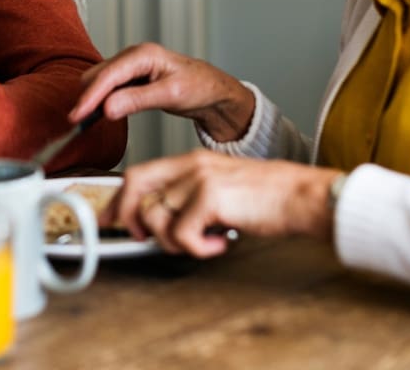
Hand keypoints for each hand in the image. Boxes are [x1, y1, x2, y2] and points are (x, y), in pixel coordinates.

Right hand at [70, 42, 255, 141]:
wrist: (213, 91)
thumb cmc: (199, 87)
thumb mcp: (170, 95)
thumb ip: (137, 100)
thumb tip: (106, 109)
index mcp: (143, 54)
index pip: (108, 76)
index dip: (90, 97)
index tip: (76, 115)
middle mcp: (133, 56)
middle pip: (98, 76)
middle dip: (86, 98)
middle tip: (77, 123)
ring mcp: (131, 66)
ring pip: (100, 81)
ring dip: (92, 100)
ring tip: (84, 122)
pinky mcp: (131, 77)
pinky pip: (109, 87)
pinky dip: (101, 100)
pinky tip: (98, 114)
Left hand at [107, 150, 339, 256]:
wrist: (303, 196)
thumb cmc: (269, 199)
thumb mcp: (221, 191)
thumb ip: (190, 200)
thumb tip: (160, 225)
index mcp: (191, 161)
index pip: (139, 174)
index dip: (116, 200)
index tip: (106, 221)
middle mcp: (191, 165)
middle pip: (134, 187)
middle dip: (126, 217)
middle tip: (143, 240)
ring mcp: (199, 178)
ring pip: (154, 216)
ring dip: (171, 241)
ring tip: (202, 242)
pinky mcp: (211, 197)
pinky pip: (180, 234)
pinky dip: (196, 249)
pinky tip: (219, 244)